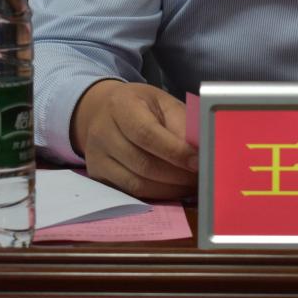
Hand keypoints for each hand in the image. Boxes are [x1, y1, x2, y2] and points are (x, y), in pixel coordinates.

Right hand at [71, 80, 198, 199]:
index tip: (199, 161)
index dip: (175, 151)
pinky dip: (157, 194)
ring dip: (170, 189)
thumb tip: (200, 150)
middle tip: (202, 178)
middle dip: (177, 175)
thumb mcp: (162, 102)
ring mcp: (96, 156)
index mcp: (120, 105)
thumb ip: (180, 123)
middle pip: (142, 163)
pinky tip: (174, 188)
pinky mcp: (98, 176)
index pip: (146, 133)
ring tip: (191, 185)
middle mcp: (102, 131)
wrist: (102, 110)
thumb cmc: (140, 106)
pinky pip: (131, 193)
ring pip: (137, 183)